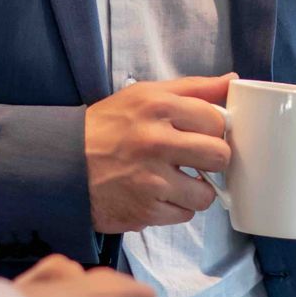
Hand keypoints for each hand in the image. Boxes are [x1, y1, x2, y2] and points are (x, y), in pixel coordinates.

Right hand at [85, 73, 233, 232]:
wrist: (63, 164)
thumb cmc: (108, 127)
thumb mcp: (145, 95)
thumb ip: (193, 89)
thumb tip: (232, 81)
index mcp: (158, 107)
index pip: (216, 119)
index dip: (214, 128)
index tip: (204, 133)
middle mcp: (156, 142)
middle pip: (220, 156)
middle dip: (213, 159)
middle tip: (198, 158)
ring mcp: (151, 180)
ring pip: (206, 194)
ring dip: (196, 190)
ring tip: (178, 179)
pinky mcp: (145, 211)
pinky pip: (184, 215)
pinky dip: (176, 207)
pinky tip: (159, 194)